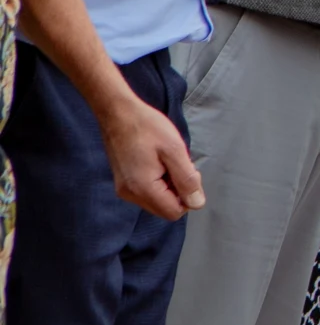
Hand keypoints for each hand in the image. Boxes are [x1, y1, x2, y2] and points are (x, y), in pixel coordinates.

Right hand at [100, 95, 203, 220]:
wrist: (117, 112)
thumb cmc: (147, 127)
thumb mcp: (174, 151)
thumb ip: (187, 180)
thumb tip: (197, 204)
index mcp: (143, 189)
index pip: (175, 212)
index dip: (188, 195)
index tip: (187, 171)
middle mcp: (130, 195)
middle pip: (166, 208)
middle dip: (179, 190)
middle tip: (178, 163)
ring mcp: (124, 189)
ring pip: (158, 200)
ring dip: (169, 185)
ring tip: (166, 160)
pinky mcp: (123, 182)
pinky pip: (148, 191)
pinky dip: (158, 181)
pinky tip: (157, 161)